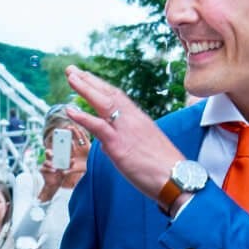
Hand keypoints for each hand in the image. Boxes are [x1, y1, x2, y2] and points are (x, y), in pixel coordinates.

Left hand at [62, 65, 186, 201]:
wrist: (178, 178)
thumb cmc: (164, 168)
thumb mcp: (144, 147)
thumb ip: (124, 141)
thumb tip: (107, 144)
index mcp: (139, 119)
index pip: (117, 97)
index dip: (101, 85)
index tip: (87, 76)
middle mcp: (132, 120)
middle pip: (109, 93)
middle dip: (89, 80)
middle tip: (72, 70)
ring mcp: (125, 131)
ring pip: (103, 103)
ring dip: (85, 88)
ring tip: (70, 77)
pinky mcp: (119, 145)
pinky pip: (98, 127)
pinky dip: (83, 117)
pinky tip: (69, 110)